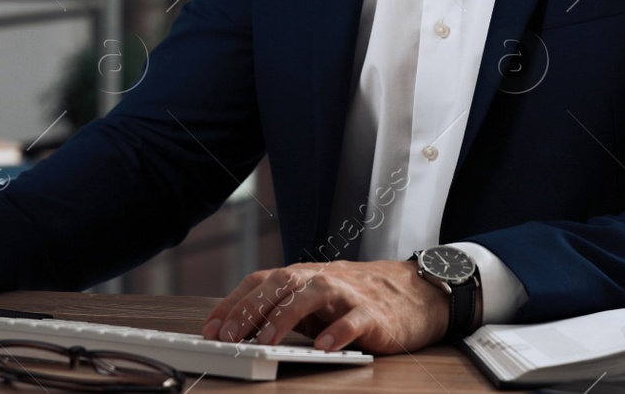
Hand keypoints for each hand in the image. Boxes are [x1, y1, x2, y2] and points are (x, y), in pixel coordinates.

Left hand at [201, 260, 447, 354]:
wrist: (414, 293)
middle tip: (228, 336)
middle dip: (250, 309)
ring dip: (285, 317)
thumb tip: (242, 332)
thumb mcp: (317, 301)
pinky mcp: (374, 313)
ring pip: (313, 295)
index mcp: (304, 277)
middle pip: (281, 284)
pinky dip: (338, 331)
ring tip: (267, 341)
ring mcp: (349, 293)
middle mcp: (322, 279)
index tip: (210, 329)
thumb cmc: (358, 298)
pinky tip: (324, 346)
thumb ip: (286, 309)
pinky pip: (354, 320)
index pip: (261, 282)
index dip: (234, 303)